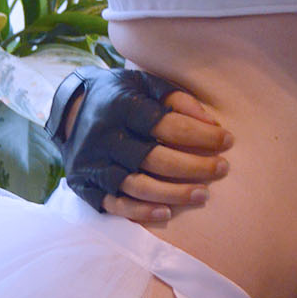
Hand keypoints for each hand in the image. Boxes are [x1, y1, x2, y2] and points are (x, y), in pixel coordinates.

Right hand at [47, 67, 230, 225]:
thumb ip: (177, 99)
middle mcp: (105, 137)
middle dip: (195, 167)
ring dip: (175, 194)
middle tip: (223, 169)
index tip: (227, 140)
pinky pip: (116, 205)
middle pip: (156, 159)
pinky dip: (142, 212)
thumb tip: (212, 123)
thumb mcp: (144, 84)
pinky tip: (167, 213)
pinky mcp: (86, 186)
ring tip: (204, 195)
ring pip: (139, 186)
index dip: (201, 135)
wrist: (69, 110)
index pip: (167, 124)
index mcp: (121, 107)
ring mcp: (94, 164)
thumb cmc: (119, 96)